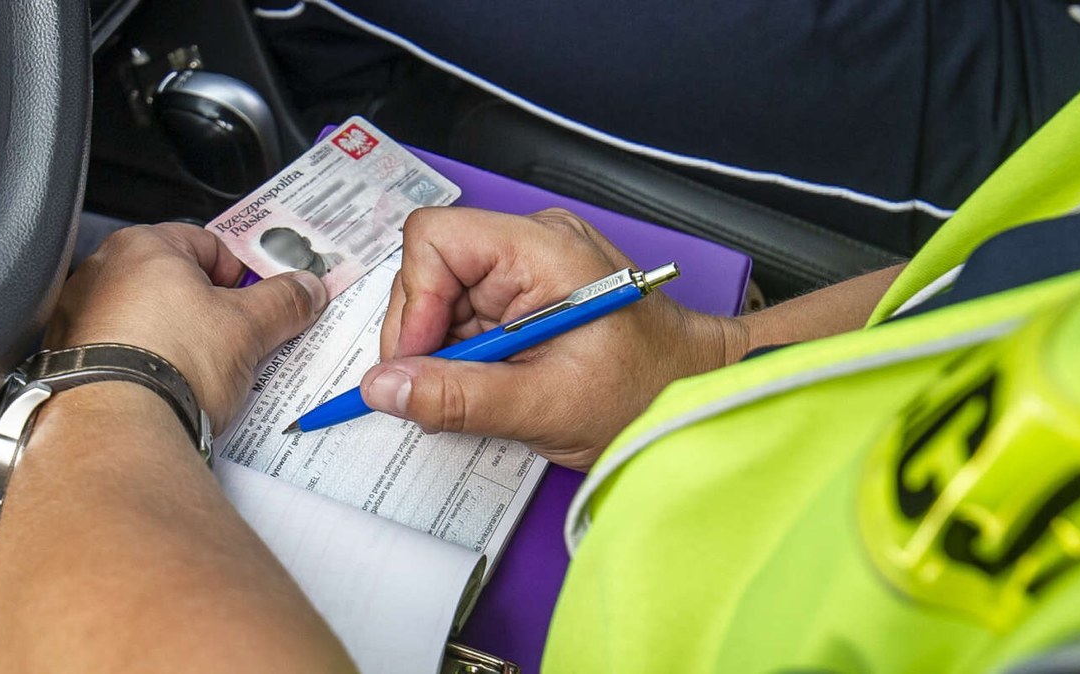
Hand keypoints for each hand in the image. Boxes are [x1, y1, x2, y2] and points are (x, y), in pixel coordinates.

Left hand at [44, 223, 329, 428]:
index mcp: (143, 247)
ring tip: (202, 372)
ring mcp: (78, 317)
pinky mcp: (69, 360)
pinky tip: (167, 388)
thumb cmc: (170, 364)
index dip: (242, 275)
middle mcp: (101, 273)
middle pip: (175, 282)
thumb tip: (305, 289)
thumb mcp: (248, 327)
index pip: (208, 244)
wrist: (118, 426)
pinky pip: (121, 351)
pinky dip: (145, 364)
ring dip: (176, 338)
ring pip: (147, 319)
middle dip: (210, 310)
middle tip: (238, 340)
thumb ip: (283, 301)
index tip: (259, 302)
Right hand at [361, 207, 747, 469]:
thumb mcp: (546, 406)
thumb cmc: (647, 391)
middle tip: (446, 389)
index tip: (417, 362)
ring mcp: (528, 266)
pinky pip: (467, 315)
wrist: (694, 392)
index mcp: (542, 250)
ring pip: (443, 299)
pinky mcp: (527, 291)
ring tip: (488, 388)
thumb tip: (384, 387)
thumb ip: (460, 396)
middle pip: (431, 272)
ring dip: (447, 351)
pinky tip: (496, 380)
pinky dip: (466, 354)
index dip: (413, 302)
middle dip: (426, 336)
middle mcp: (531, 244)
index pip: (435, 240)